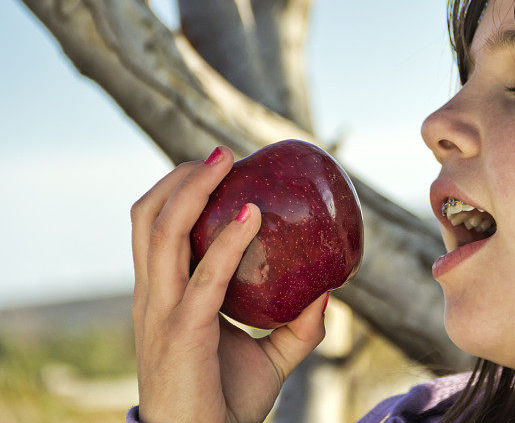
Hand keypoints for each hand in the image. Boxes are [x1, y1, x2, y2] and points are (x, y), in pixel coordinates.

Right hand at [130, 145, 328, 422]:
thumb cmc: (226, 405)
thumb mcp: (268, 359)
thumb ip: (297, 327)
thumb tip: (328, 293)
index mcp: (164, 297)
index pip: (154, 231)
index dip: (177, 193)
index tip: (217, 168)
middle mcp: (153, 297)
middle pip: (147, 218)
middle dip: (179, 178)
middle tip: (222, 155)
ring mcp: (162, 312)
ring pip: (161, 232)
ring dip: (192, 189)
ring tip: (225, 162)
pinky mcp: (182, 330)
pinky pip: (206, 274)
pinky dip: (228, 238)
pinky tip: (253, 215)